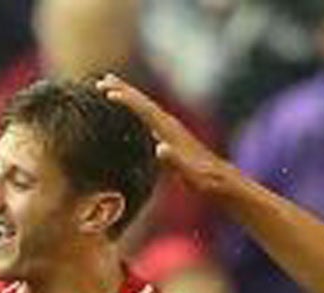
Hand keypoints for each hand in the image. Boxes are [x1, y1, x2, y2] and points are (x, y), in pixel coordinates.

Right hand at [98, 75, 235, 195]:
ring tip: (110, 85)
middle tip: (102, 80)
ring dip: (128, 95)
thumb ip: (175, 161)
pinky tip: (131, 109)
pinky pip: (149, 116)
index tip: (108, 92)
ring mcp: (171, 129)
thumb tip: (159, 148)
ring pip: (145, 106)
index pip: (145, 111)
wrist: (222, 180)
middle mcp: (171, 125)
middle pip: (143, 102)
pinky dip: (137, 108)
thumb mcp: (191, 174)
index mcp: (171, 132)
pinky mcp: (171, 135)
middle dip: (123, 90)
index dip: (127, 101)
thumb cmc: (205, 180)